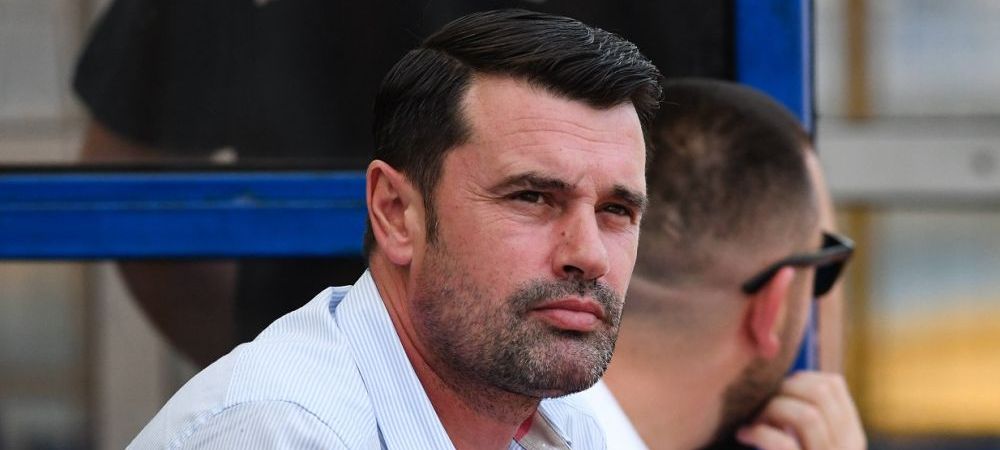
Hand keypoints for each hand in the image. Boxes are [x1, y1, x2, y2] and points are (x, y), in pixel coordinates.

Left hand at [736, 371, 865, 449]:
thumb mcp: (806, 442)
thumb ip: (802, 420)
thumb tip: (784, 378)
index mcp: (850, 440)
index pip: (833, 385)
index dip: (798, 377)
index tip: (776, 392)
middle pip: (820, 392)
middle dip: (783, 388)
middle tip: (761, 405)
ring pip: (807, 415)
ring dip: (770, 410)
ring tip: (752, 422)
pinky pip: (784, 444)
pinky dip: (760, 432)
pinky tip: (745, 435)